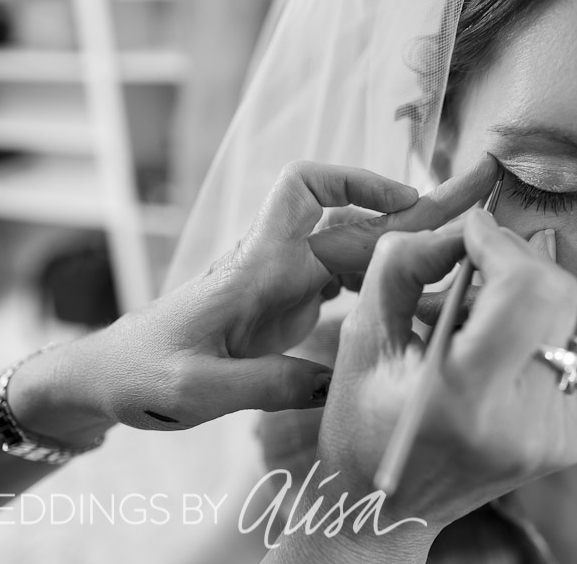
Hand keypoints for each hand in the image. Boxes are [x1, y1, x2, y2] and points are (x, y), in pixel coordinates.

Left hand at [15, 158, 497, 438]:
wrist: (108, 375)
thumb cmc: (144, 375)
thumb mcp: (201, 391)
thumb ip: (271, 384)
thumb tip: (340, 382)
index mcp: (256, 270)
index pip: (312, 199)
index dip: (361, 184)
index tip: (408, 202)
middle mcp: (273, 264)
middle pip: (348, 216)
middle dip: (405, 207)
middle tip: (468, 209)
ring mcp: (278, 283)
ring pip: (348, 245)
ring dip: (395, 245)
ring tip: (451, 257)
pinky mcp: (279, 305)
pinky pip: (337, 279)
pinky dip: (373, 279)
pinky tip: (402, 299)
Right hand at [315, 211, 576, 532]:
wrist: (387, 508)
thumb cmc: (360, 423)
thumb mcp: (361, 336)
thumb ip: (403, 264)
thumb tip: (461, 227)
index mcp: (465, 397)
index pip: (526, 287)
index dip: (500, 242)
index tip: (467, 232)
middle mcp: (523, 421)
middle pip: (557, 295)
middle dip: (515, 260)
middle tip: (470, 263)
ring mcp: (553, 436)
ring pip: (562, 321)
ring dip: (520, 297)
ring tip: (468, 317)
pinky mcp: (567, 441)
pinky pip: (561, 355)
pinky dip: (526, 335)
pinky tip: (486, 353)